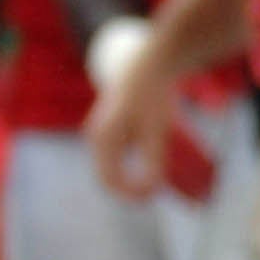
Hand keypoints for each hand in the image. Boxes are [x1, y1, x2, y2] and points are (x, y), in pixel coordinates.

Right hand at [84, 43, 178, 200]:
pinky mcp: (115, 124)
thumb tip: (150, 192)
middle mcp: (98, 135)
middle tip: (161, 193)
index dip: (130, 195)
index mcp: (102, 139)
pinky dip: (135, 164)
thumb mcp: (158, 132)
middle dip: (132, 188)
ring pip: (115, 165)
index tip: (154, 197)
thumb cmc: (154, 97)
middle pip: (110, 174)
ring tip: (160, 181)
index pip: (108, 180)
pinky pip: (120, 155)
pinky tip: (155, 163)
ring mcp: (104, 129)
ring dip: (133, 178)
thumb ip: (154, 163)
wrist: (154, 62)